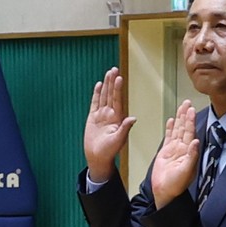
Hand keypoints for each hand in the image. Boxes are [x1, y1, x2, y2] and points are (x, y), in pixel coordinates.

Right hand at [82, 66, 133, 180]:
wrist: (98, 157)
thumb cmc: (110, 151)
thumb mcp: (119, 140)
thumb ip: (125, 128)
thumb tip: (133, 118)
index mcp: (118, 118)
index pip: (118, 100)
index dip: (118, 89)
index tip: (119, 78)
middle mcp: (110, 114)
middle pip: (111, 94)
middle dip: (113, 82)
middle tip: (114, 69)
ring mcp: (101, 115)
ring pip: (104, 96)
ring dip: (106, 85)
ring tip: (108, 72)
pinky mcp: (93, 118)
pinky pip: (95, 103)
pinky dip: (97, 94)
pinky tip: (99, 85)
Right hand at [146, 101, 203, 206]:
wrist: (165, 192)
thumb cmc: (177, 185)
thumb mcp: (186, 171)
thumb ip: (192, 156)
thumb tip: (195, 141)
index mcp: (188, 152)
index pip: (190, 132)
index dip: (190, 121)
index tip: (191, 109)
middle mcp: (182, 148)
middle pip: (184, 128)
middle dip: (185, 115)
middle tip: (187, 102)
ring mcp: (174, 149)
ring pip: (177, 130)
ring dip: (179, 119)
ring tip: (181, 107)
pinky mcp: (166, 152)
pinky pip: (168, 137)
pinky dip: (170, 128)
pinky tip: (171, 121)